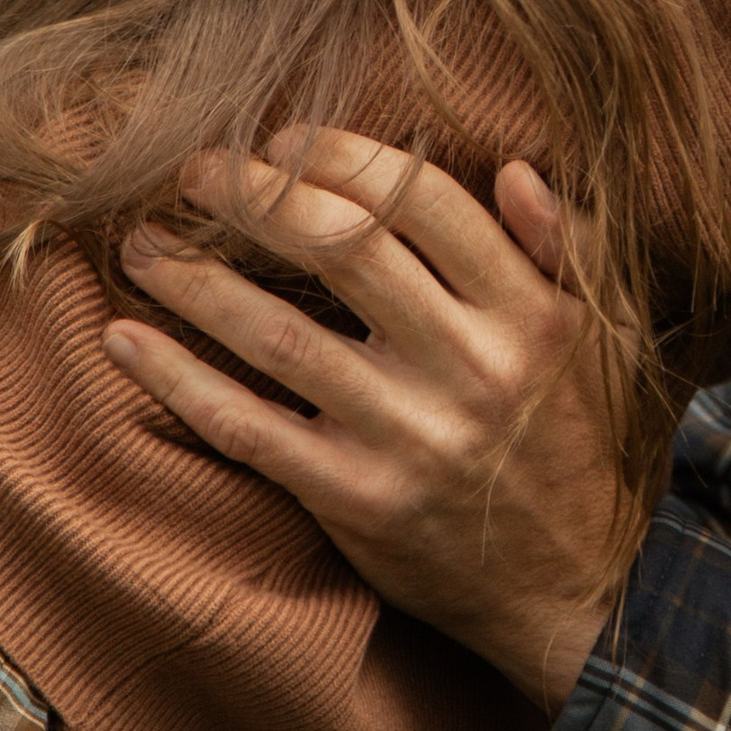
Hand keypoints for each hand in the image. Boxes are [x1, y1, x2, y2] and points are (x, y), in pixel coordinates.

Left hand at [102, 132, 635, 716]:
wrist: (573, 589)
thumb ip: (566, 246)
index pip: (427, 204)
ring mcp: (408, 438)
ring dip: (197, 282)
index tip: (288, 140)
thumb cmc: (579, 442)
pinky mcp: (357, 501)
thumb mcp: (604, 336)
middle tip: (198, 167)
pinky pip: (249, 430)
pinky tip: (126, 340)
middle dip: (259, 197)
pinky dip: (180, 381)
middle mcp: (470, 368)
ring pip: (280, 337)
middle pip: (345, 251)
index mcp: (530, 314)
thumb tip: (511, 166)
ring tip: (143, 244)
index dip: (346, 158)